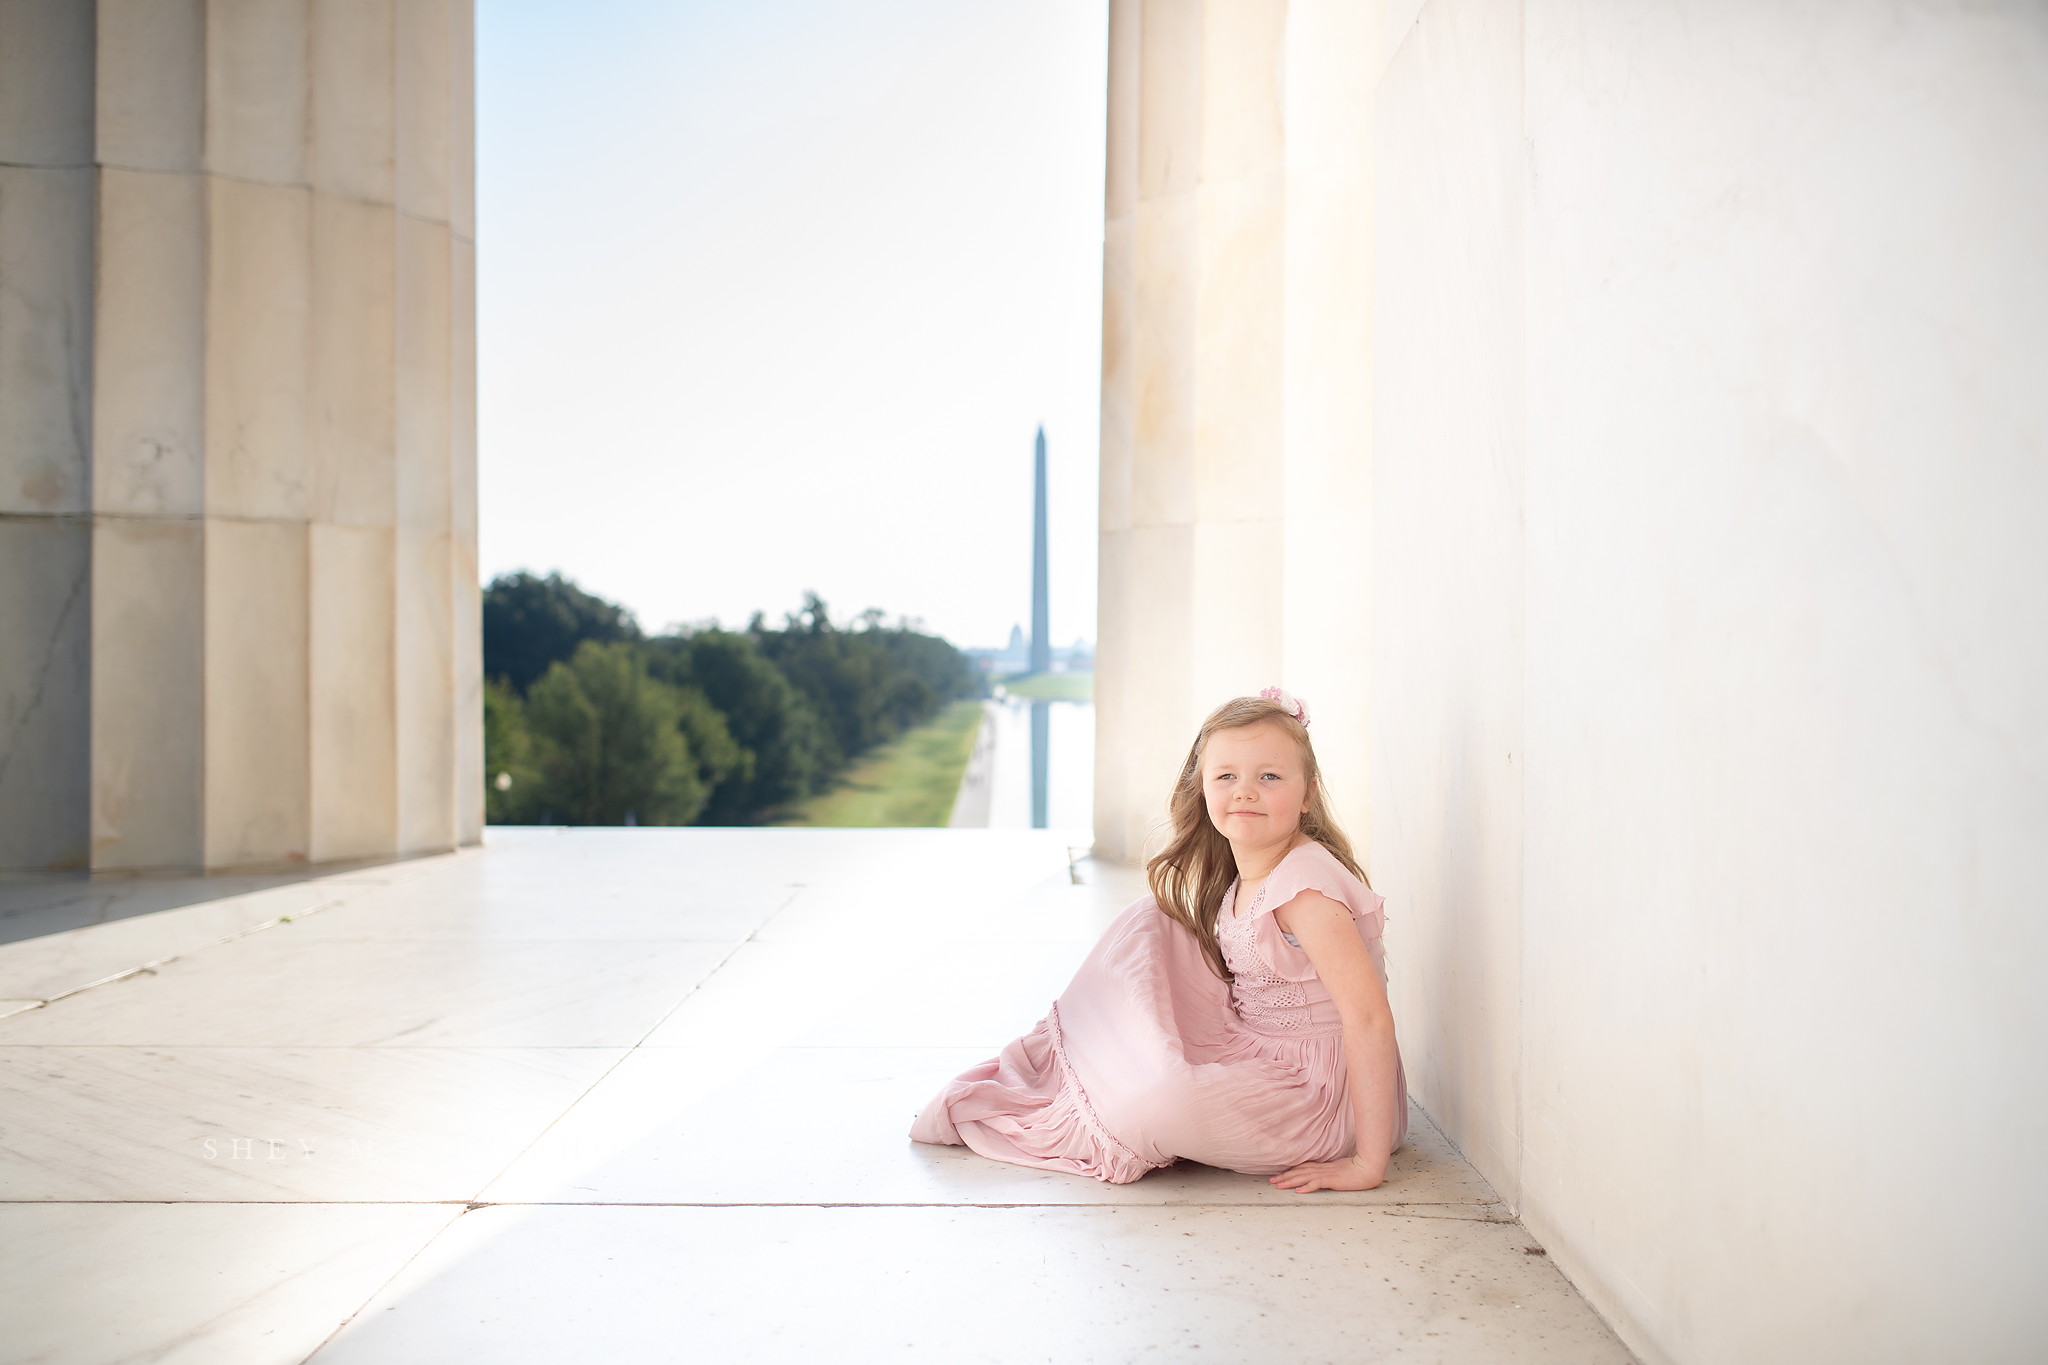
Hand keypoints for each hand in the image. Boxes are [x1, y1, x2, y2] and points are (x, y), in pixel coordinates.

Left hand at [1269, 1154, 1384, 1192]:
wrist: (1368, 1168)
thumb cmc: (1357, 1169)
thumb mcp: (1339, 1169)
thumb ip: (1329, 1171)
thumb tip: (1320, 1175)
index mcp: (1323, 1167)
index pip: (1302, 1168)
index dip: (1289, 1171)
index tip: (1278, 1175)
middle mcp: (1322, 1169)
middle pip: (1299, 1172)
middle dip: (1284, 1177)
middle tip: (1270, 1181)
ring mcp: (1327, 1174)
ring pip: (1304, 1177)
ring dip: (1290, 1182)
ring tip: (1278, 1186)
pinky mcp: (1333, 1180)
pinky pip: (1317, 1183)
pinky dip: (1307, 1187)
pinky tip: (1298, 1191)